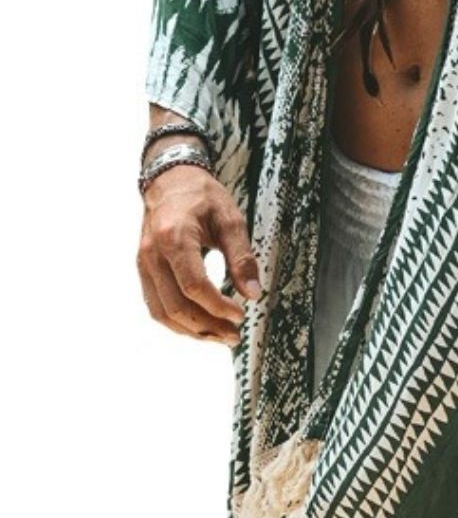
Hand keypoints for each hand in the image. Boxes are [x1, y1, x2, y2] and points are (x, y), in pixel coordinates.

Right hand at [137, 163, 260, 346]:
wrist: (170, 180)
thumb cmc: (201, 195)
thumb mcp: (230, 219)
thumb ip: (241, 257)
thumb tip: (252, 293)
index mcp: (175, 238)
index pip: (194, 286)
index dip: (218, 307)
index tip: (241, 314)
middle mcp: (153, 255)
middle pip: (176, 306)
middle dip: (207, 327)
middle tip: (234, 335)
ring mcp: (144, 264)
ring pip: (162, 312)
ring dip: (192, 331)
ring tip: (220, 336)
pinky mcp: (144, 271)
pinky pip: (156, 305)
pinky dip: (178, 322)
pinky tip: (200, 325)